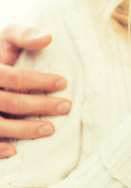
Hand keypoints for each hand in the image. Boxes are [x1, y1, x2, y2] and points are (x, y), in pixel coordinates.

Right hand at [0, 24, 69, 157]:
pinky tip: (16, 151)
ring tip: (51, 129)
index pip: (14, 78)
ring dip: (25, 130)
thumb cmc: (0, 55)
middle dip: (40, 106)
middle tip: (66, 106)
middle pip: (10, 102)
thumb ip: (24, 35)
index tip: (64, 83)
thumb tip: (48, 38)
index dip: (40, 81)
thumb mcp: (5, 39)